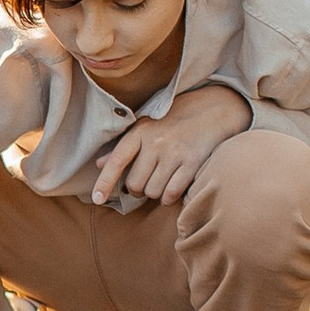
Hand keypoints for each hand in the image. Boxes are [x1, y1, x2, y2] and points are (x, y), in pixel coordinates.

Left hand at [90, 82, 251, 207]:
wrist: (213, 111)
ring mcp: (174, 153)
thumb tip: (99, 164)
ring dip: (156, 193)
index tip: (96, 199)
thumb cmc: (174, 121)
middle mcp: (155, 142)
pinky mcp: (192, 163)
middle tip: (147, 182)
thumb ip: (123, 147)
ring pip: (153, 192)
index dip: (104, 182)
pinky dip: (170, 197)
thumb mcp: (146, 127)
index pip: (116, 161)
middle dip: (138, 190)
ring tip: (163, 180)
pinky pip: (172, 193)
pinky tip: (174, 187)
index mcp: (140, 132)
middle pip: (135, 184)